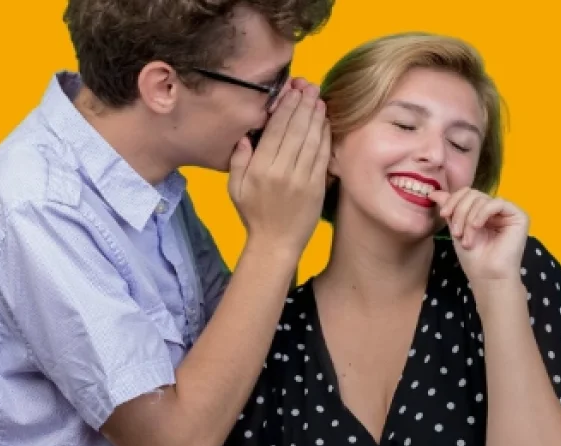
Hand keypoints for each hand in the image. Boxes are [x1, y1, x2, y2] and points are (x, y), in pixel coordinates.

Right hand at [228, 84, 330, 256]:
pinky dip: (325, 136)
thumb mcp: (235, 188)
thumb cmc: (254, 215)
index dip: (285, 108)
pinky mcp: (317, 186)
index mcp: (260, 170)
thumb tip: (245, 135)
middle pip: (295, 130)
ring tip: (318, 98)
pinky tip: (325, 122)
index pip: (275, 131)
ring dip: (316, 116)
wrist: (277, 243)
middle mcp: (282, 172)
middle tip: (309, 86)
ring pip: (311, 140)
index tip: (291, 91)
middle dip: (303, 105)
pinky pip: (322, 155)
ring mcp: (302, 179)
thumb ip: (238, 160)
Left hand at [428, 188, 529, 282]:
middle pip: (473, 194)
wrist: (488, 277)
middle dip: (460, 212)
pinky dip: (482, 214)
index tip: (443, 214)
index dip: (453, 200)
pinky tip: (477, 227)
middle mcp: (496, 209)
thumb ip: (450, 209)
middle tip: (456, 232)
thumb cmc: (473, 258)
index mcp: (482, 211)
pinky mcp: (519, 216)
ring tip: (466, 239)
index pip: (467, 193)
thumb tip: (434, 192)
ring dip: (468, 219)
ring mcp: (508, 212)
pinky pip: (496, 203)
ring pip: (482, 199)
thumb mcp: (456, 229)